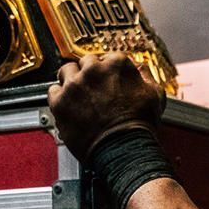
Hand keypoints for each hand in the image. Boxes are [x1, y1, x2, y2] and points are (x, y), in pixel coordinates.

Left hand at [47, 53, 164, 160]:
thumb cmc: (139, 127)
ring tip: (79, 97)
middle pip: (85, 63)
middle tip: (94, 90)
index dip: (108, 71)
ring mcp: (75, 84)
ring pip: (66, 72)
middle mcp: (93, 70)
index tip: (108, 81)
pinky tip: (69, 106)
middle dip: (89, 75)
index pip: (107, 58)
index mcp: (116, 64)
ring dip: (72, 82)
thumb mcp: (155, 96)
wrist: (124, 150)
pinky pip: (53, 91)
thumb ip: (146, 77)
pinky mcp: (60, 101)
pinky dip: (59, 98)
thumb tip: (139, 69)